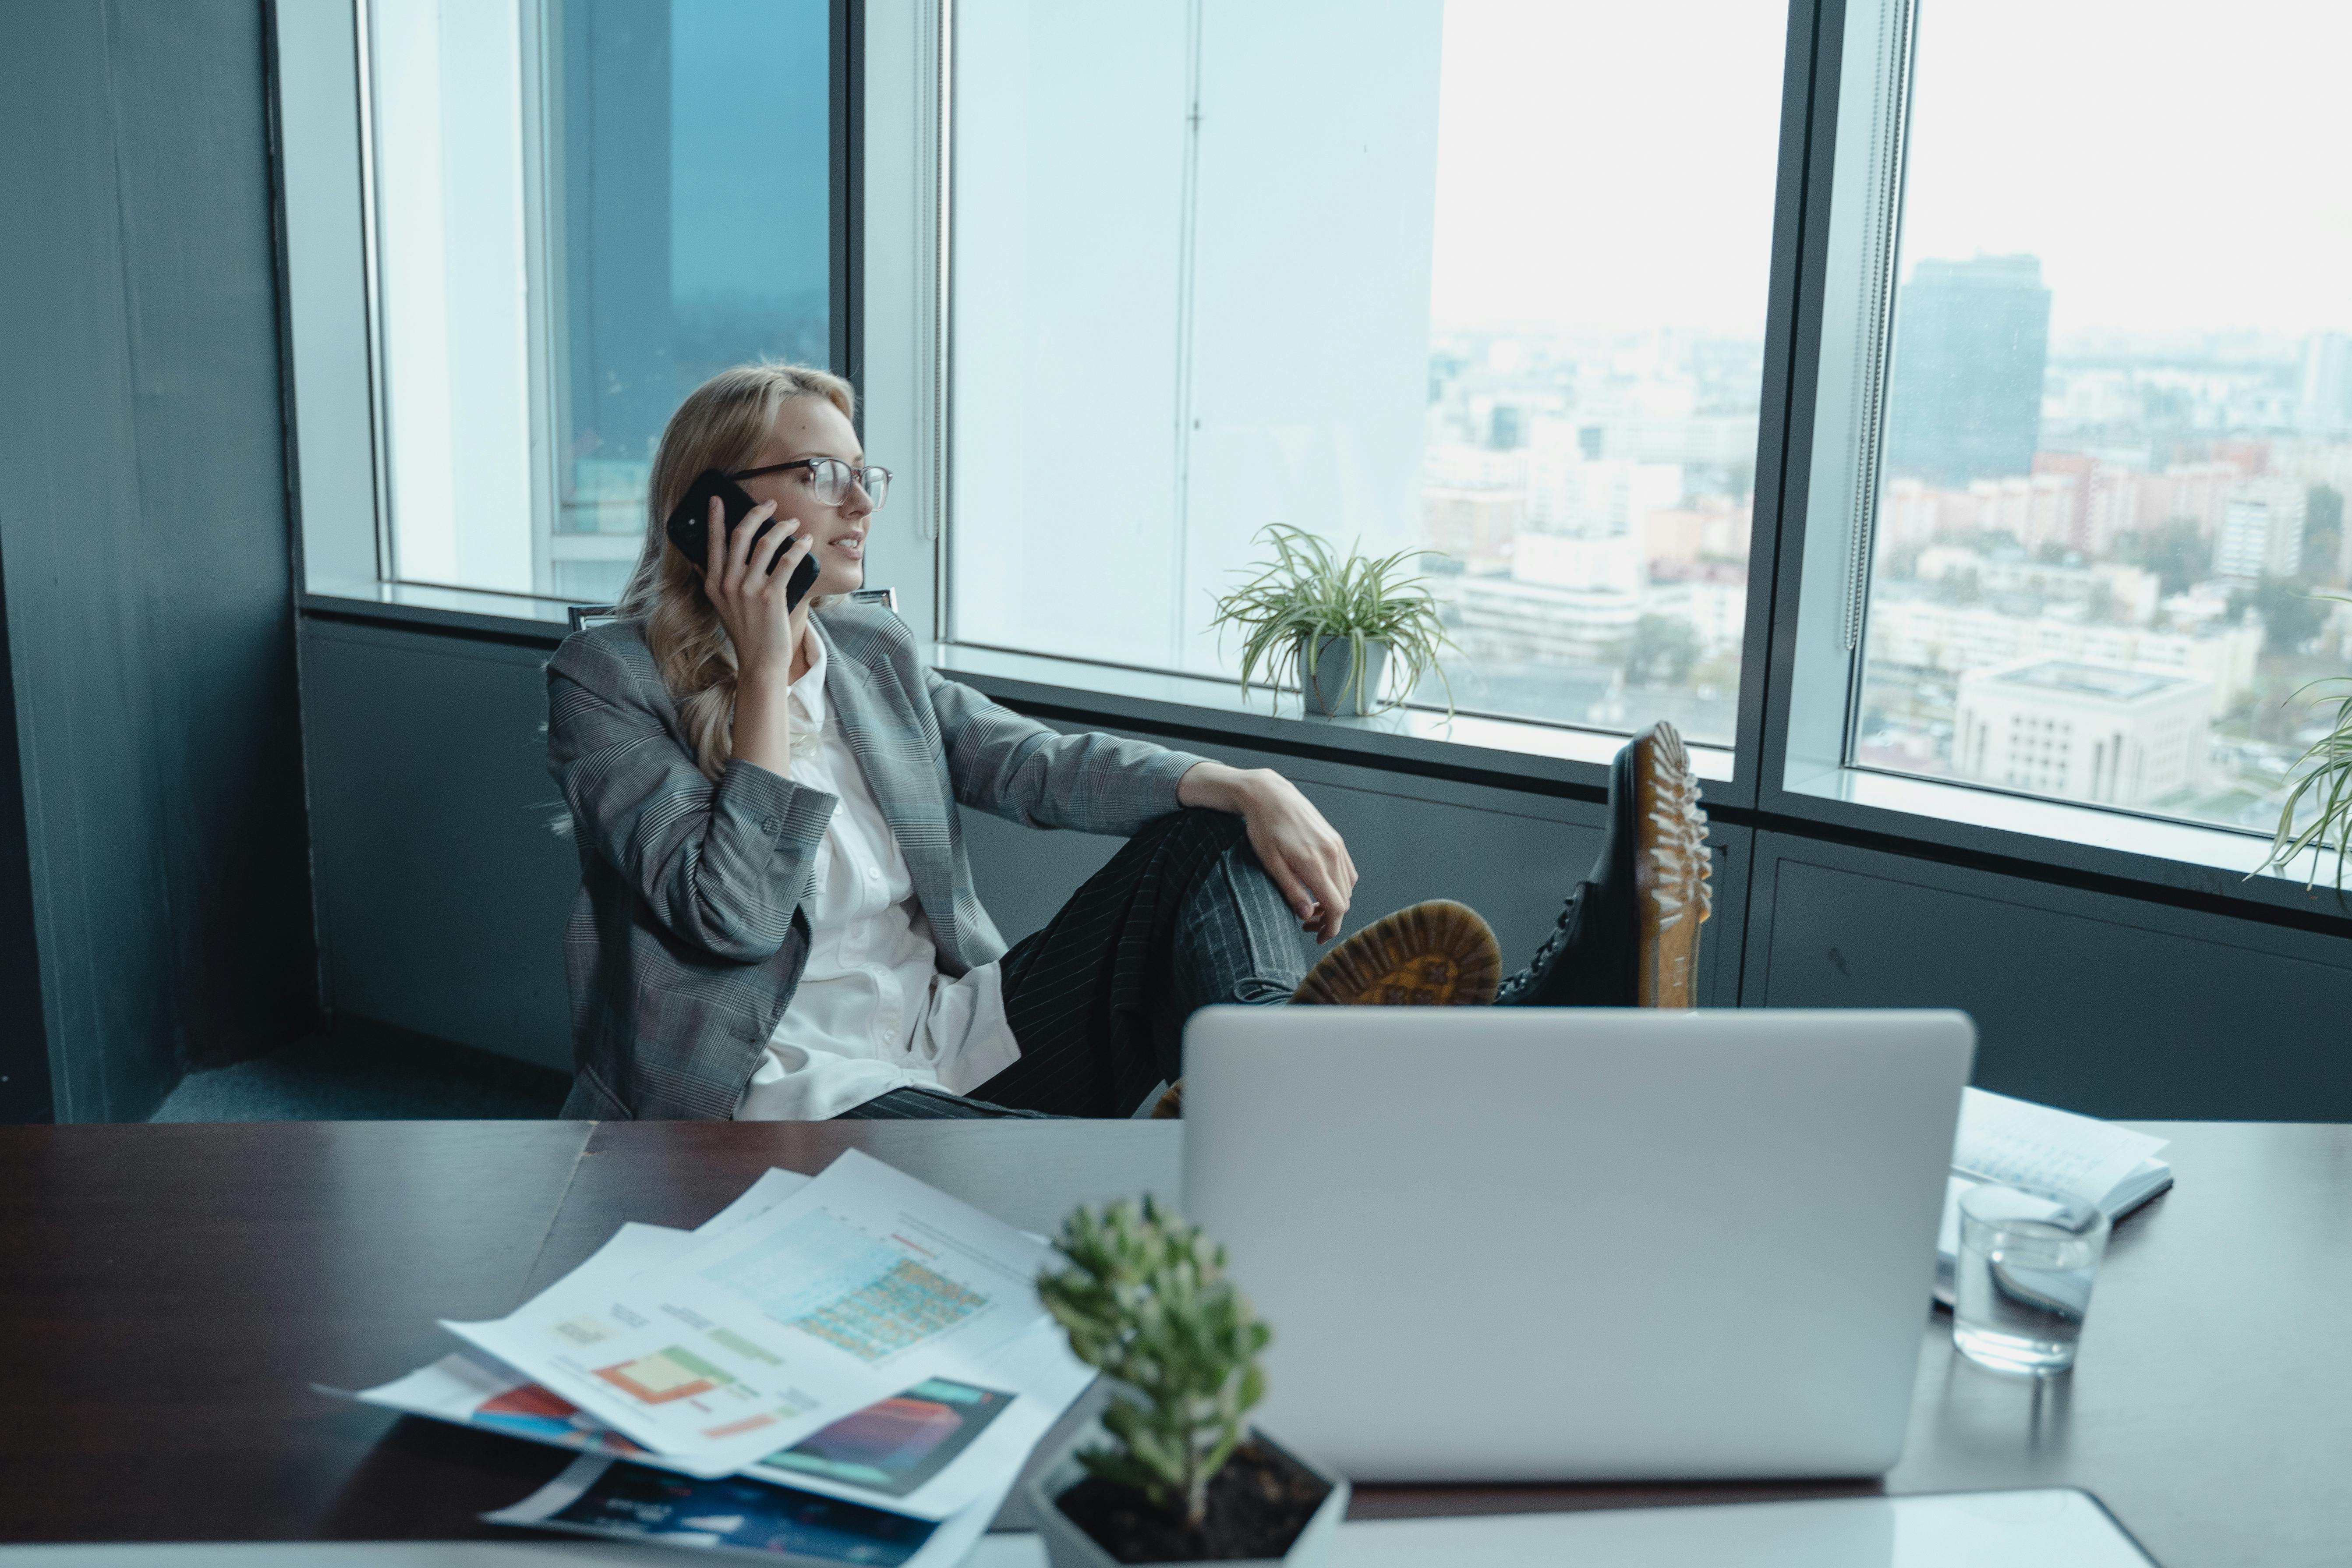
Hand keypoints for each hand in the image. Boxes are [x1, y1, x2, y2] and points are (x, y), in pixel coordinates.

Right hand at [701, 496, 814, 679]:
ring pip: (765, 544)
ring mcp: (749, 590)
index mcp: (714, 584)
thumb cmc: (745, 633)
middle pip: (740, 535)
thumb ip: (710, 583)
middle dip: (756, 513)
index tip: (718, 499)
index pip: (713, 543)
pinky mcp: (771, 596)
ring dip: (781, 527)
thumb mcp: (720, 607)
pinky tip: (806, 542)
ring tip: (792, 523)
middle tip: (769, 503)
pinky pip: (787, 561)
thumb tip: (699, 563)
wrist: (760, 662)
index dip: (716, 518)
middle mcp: (728, 584)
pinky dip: (798, 547)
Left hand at [1179, 763, 1356, 942]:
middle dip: (1330, 918)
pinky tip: (1321, 887)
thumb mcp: (1270, 863)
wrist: (1269, 795)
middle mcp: (1331, 854)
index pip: (1336, 907)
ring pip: (1348, 886)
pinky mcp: (1336, 839)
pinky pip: (1347, 870)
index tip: (1319, 938)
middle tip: (1308, 926)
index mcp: (1314, 863)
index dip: (1331, 928)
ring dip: (1335, 902)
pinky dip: (1339, 885)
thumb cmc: (1263, 828)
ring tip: (1312, 908)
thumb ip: (1291, 890)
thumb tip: (1307, 916)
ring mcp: (1336, 845)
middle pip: (1344, 899)